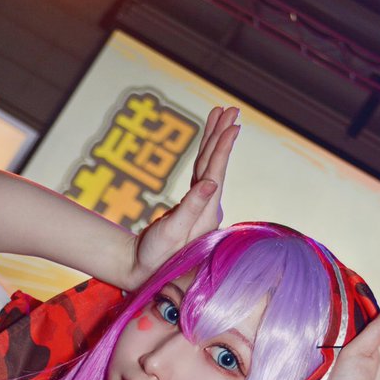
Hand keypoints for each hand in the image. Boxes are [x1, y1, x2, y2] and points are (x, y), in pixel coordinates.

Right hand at [125, 106, 239, 288]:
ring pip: (208, 166)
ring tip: (219, 115)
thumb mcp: (172, 232)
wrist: (146, 271)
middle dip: (222, 135)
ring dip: (214, 140)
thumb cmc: (157, 256)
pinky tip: (207, 144)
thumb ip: (191, 207)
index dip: (223, 149)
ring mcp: (201, 206)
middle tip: (231, 109)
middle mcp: (208, 208)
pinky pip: (200, 173)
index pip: (217, 174)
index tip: (233, 126)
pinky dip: (204, 155)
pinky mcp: (190, 206)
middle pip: (216, 165)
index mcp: (207, 213)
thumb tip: (212, 182)